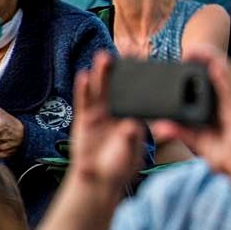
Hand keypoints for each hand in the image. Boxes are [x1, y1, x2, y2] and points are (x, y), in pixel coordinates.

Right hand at [70, 54, 147, 191]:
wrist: (99, 179)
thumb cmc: (119, 166)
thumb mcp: (129, 152)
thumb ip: (129, 138)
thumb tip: (131, 125)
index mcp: (132, 116)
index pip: (137, 95)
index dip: (140, 80)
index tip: (147, 64)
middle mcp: (116, 112)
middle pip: (118, 87)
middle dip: (121, 70)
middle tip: (128, 50)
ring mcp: (99, 114)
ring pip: (101, 90)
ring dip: (102, 73)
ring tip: (104, 56)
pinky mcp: (84, 120)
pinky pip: (83, 102)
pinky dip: (84, 89)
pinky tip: (84, 76)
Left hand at [150, 44, 230, 193]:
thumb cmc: (230, 157)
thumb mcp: (199, 141)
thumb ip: (181, 131)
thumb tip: (158, 125)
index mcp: (221, 106)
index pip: (212, 79)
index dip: (200, 65)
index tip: (184, 57)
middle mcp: (230, 102)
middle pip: (219, 72)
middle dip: (205, 57)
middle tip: (187, 49)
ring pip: (226, 76)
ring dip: (213, 59)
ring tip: (199, 49)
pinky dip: (223, 77)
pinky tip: (214, 66)